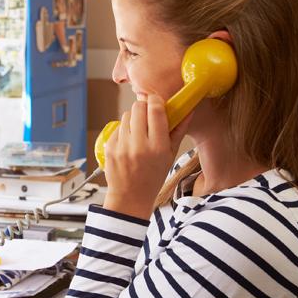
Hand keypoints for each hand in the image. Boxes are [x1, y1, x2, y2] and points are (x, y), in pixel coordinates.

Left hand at [102, 94, 190, 217]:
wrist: (130, 196)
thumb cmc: (153, 176)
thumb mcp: (170, 156)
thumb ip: (179, 131)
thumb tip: (188, 111)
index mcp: (157, 147)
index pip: (155, 111)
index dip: (156, 101)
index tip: (157, 101)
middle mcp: (138, 145)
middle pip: (138, 107)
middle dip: (144, 107)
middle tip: (147, 116)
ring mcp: (121, 146)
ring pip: (126, 115)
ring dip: (133, 119)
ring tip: (138, 132)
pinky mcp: (109, 148)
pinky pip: (117, 127)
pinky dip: (124, 131)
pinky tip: (129, 143)